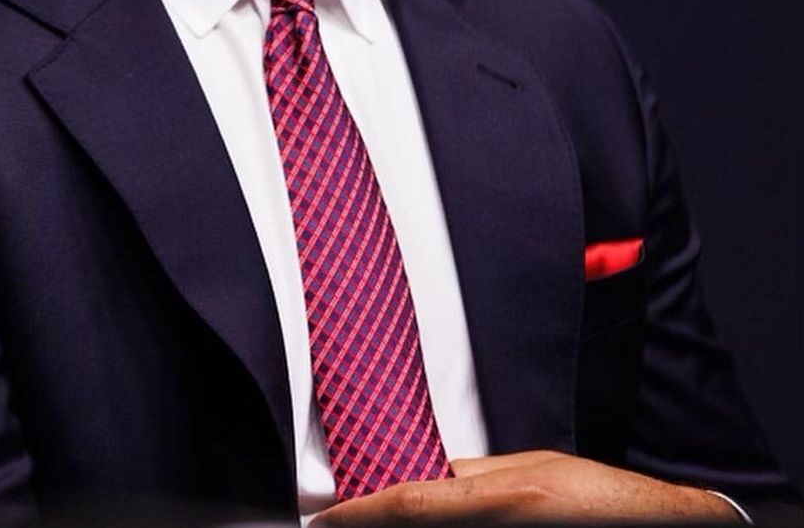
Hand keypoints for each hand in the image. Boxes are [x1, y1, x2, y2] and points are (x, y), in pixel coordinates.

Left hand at [312, 451, 740, 522]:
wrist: (665, 523)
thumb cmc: (602, 496)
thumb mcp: (537, 469)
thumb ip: (481, 474)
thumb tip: (434, 472)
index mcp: (501, 494)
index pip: (412, 502)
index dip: (361, 513)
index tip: (326, 520)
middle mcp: (502, 517)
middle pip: (420, 523)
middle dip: (375, 524)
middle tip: (339, 524)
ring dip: (406, 527)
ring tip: (368, 522)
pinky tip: (416, 526)